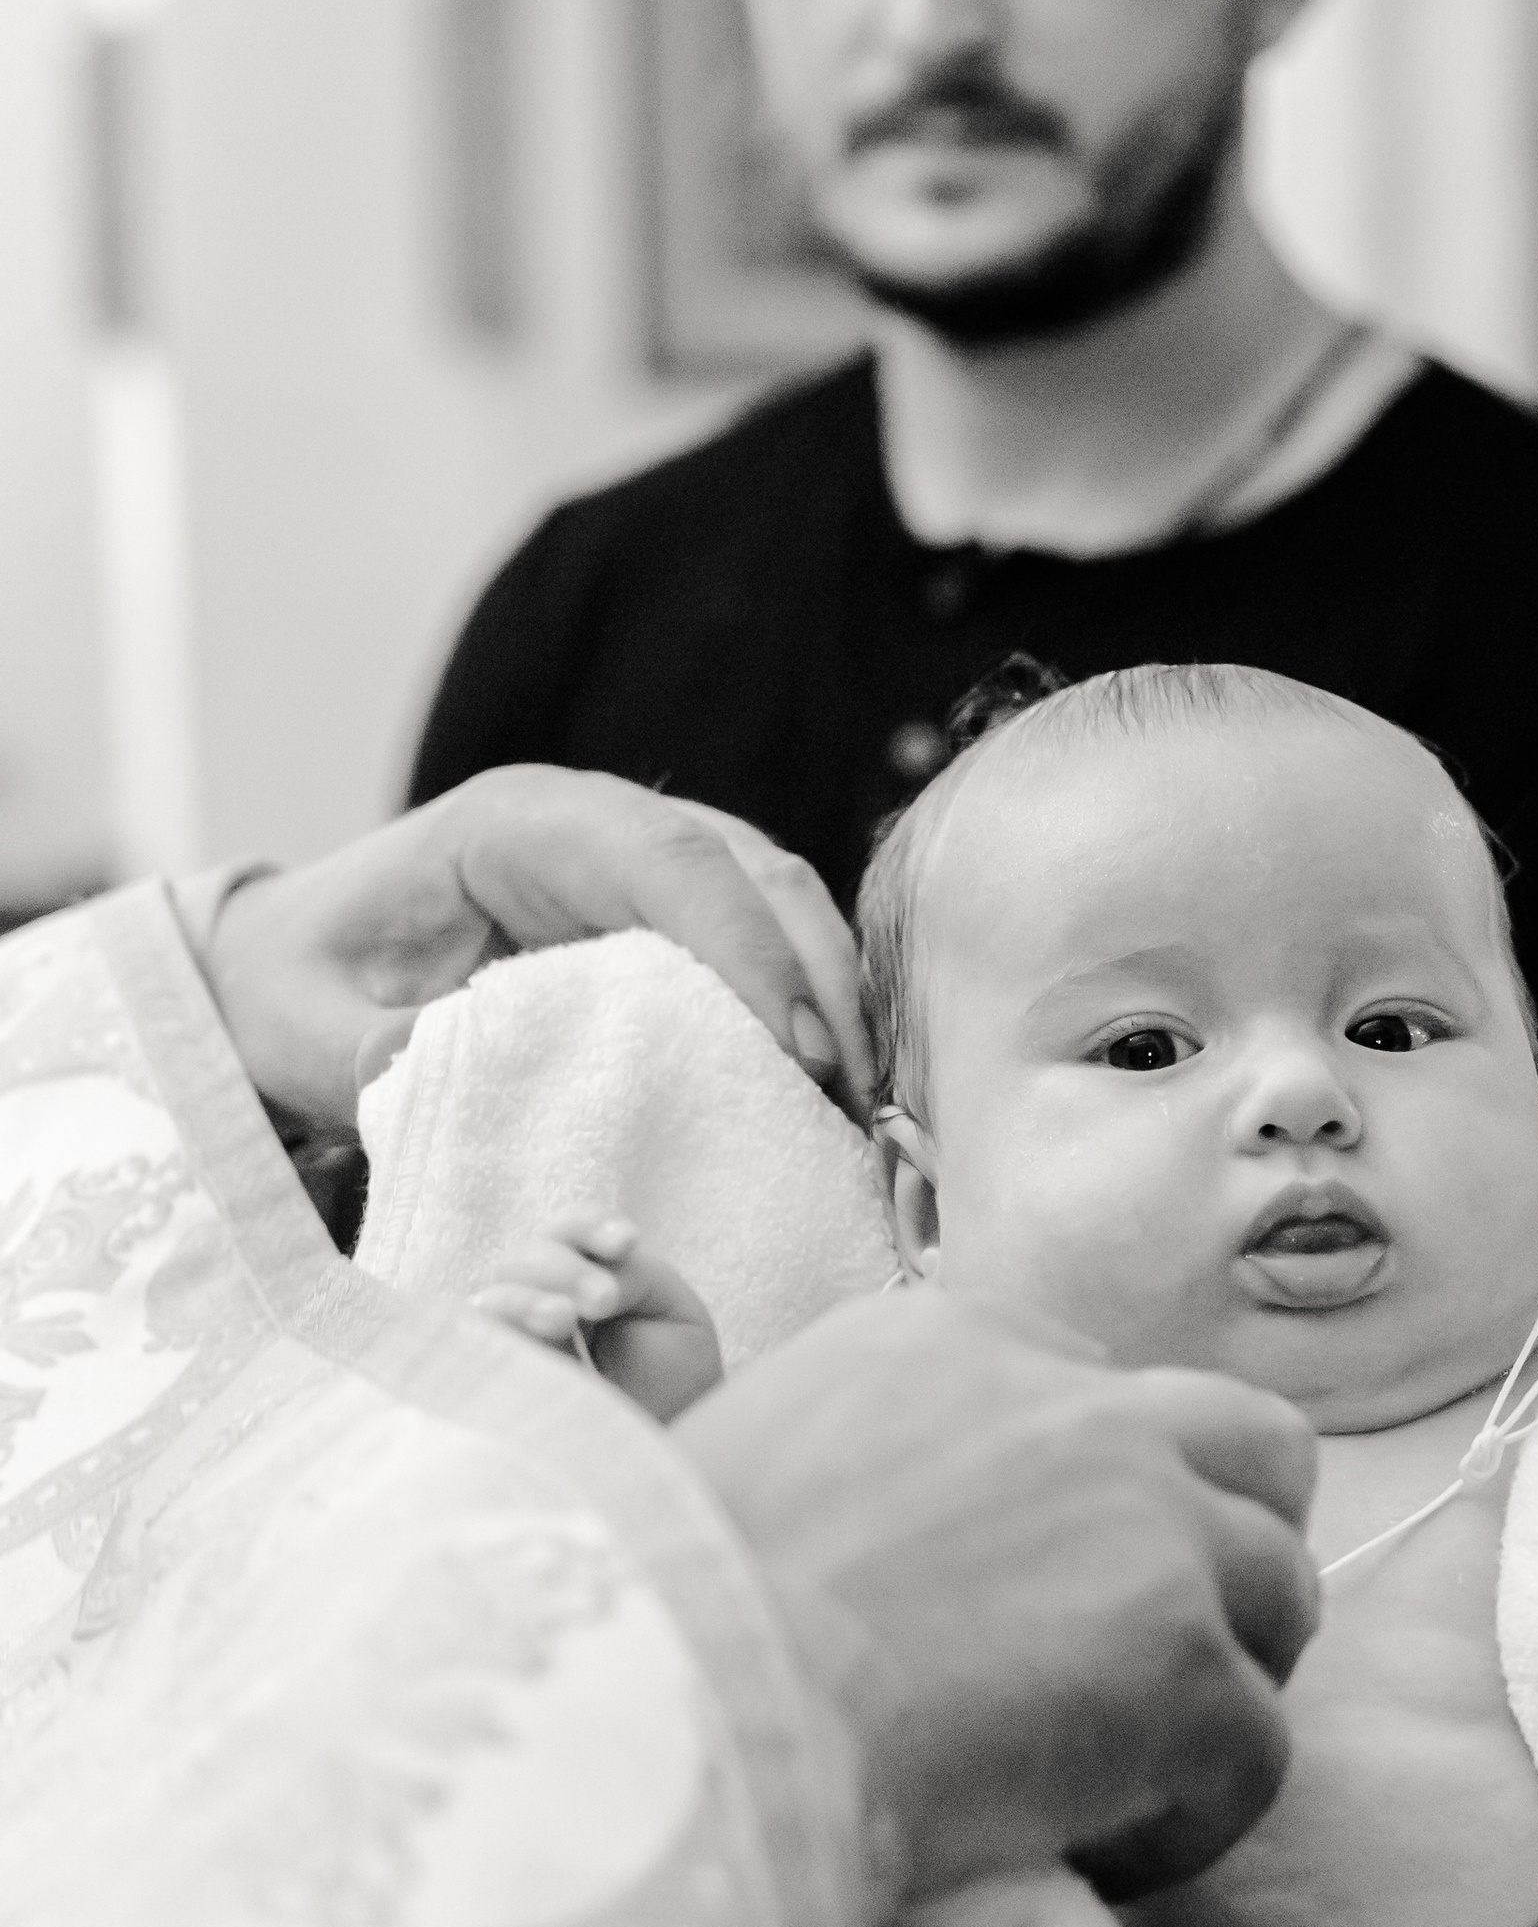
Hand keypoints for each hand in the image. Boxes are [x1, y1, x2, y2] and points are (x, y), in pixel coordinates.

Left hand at [191, 766, 866, 1126]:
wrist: (288, 970)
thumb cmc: (298, 991)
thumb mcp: (311, 1033)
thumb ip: (378, 1056)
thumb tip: (460, 1073)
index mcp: (517, 825)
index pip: (664, 859)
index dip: (743, 946)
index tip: (793, 1049)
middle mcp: (595, 824)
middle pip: (748, 869)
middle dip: (816, 975)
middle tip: (851, 1094)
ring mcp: (637, 863)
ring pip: (776, 899)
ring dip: (831, 993)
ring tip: (860, 1102)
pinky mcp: (659, 919)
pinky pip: (763, 940)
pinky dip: (809, 1005)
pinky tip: (831, 1087)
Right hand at [473, 1211, 724, 1423]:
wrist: (674, 1442)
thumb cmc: (674, 1377)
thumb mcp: (670, 1309)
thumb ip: (631, 1274)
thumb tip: (574, 1280)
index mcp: (587, 1273)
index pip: (570, 1232)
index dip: (589, 1227)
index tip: (626, 1243)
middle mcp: (544, 1296)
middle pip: (528, 1255)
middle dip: (567, 1268)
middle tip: (604, 1300)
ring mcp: (517, 1336)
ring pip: (497, 1292)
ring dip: (529, 1296)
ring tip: (565, 1319)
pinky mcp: (498, 1375)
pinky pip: (476, 1338)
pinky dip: (499, 1326)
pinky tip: (537, 1333)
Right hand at [672, 1290, 1319, 1904]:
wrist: (672, 1706)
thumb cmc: (663, 1607)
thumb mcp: (751, 1441)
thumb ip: (872, 1440)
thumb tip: (936, 1524)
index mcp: (962, 1338)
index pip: (1112, 1392)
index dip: (1110, 1498)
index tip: (1057, 1592)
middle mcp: (1083, 1411)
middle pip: (1256, 1454)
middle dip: (1232, 1548)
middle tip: (1156, 1661)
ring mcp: (1153, 1534)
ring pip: (1281, 1600)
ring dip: (1219, 1686)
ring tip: (1114, 1774)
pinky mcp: (1188, 1671)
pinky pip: (1256, 1755)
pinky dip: (1189, 1821)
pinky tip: (1090, 1858)